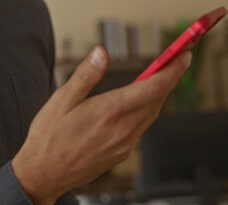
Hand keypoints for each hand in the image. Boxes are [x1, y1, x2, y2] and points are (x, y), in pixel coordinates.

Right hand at [11, 46, 191, 204]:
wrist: (44, 173)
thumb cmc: (49, 137)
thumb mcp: (61, 99)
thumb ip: (85, 75)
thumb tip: (101, 53)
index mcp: (109, 111)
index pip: (152, 87)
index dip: (172, 70)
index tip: (183, 55)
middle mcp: (122, 129)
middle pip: (157, 100)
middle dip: (170, 78)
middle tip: (176, 60)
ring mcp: (123, 144)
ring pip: (151, 114)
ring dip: (159, 94)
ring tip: (159, 77)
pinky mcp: (121, 153)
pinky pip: (141, 128)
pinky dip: (146, 110)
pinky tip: (137, 104)